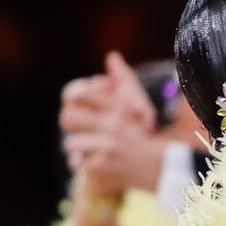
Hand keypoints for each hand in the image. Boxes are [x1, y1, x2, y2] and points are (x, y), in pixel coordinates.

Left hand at [60, 51, 160, 195]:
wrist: (158, 168)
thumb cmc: (142, 132)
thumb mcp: (136, 103)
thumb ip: (123, 78)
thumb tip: (112, 57)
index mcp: (118, 106)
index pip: (79, 93)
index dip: (72, 96)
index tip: (76, 103)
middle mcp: (113, 125)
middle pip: (68, 117)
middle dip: (68, 124)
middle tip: (76, 128)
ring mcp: (108, 147)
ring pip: (70, 143)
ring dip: (75, 148)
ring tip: (84, 149)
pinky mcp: (104, 166)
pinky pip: (77, 163)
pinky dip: (81, 165)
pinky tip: (90, 163)